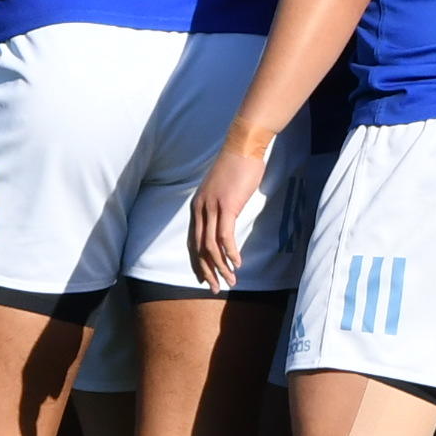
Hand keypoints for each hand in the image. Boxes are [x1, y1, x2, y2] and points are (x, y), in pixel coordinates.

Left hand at [185, 136, 273, 289]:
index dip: (197, 263)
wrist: (243, 147)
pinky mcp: (227, 207)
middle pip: (198, 249)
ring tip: (231, 281)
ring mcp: (212, 208)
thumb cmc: (236, 167)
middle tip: (215, 288)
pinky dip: (231, 253)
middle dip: (206, 272)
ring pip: (211, 247)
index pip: (192, 242)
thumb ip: (219, 206)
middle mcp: (200, 210)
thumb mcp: (221, 190)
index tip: (204, 279)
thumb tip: (224, 220)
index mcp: (197, 207)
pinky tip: (237, 263)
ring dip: (221, 267)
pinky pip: (225, 237)